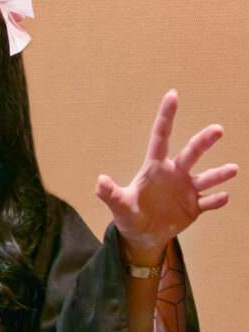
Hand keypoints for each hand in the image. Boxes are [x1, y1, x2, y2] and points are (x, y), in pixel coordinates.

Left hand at [95, 89, 238, 258]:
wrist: (142, 236)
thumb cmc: (129, 216)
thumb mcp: (119, 206)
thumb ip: (110, 194)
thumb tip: (100, 181)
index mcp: (154, 168)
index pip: (161, 137)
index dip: (166, 117)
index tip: (172, 94)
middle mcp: (174, 174)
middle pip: (190, 154)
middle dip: (203, 142)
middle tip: (217, 130)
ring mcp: (187, 189)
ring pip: (207, 177)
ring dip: (219, 174)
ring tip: (232, 170)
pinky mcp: (195, 207)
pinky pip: (209, 201)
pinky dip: (216, 200)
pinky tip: (223, 197)